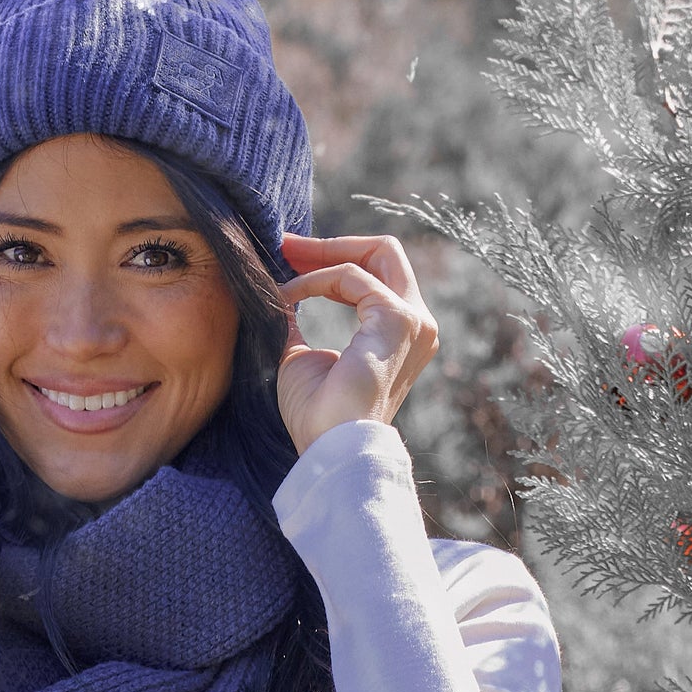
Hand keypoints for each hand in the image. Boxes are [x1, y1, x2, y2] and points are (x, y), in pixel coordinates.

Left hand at [275, 232, 438, 453]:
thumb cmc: (317, 415)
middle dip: (331, 243)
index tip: (287, 259)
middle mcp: (417, 324)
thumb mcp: (299, 356)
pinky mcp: (398, 319)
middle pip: (384, 253)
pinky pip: (351, 276)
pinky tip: (288, 296)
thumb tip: (275, 294)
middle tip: (287, 245)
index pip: (374, 275)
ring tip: (283, 261)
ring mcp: (413, 321)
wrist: (330, 447)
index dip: (329, 261)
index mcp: (399, 334)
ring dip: (322, 254)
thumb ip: (296, 322)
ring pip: (376, 252)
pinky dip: (314, 280)